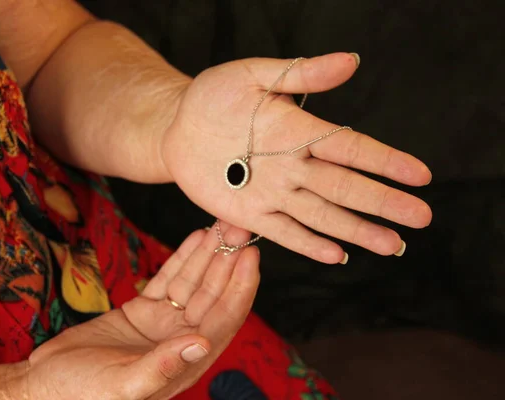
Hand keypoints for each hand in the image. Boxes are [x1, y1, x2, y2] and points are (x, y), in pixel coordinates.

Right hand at [23, 226, 258, 399]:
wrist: (44, 385)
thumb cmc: (80, 395)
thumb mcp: (122, 385)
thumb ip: (162, 366)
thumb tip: (201, 345)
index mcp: (184, 362)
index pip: (223, 319)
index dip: (240, 287)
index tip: (250, 256)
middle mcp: (180, 341)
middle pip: (213, 294)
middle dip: (228, 261)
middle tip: (239, 227)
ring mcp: (162, 325)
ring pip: (193, 283)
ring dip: (209, 255)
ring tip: (222, 225)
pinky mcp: (142, 312)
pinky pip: (169, 280)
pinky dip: (182, 259)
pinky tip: (197, 239)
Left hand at [162, 53, 431, 263]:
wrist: (176, 126)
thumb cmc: (214, 96)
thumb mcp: (253, 74)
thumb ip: (299, 74)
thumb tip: (350, 61)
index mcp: (298, 131)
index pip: (350, 147)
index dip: (385, 161)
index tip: (420, 175)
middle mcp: (293, 166)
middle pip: (345, 187)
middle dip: (383, 202)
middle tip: (421, 217)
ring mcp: (273, 192)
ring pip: (322, 215)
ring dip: (357, 230)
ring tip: (392, 245)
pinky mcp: (249, 213)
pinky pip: (283, 231)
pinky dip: (308, 244)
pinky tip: (337, 256)